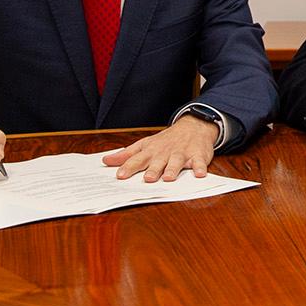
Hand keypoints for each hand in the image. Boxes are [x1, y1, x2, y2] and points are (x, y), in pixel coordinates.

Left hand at [102, 114, 218, 181]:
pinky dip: (200, 167)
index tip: (120, 175)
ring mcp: (182, 153)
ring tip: (168, 177)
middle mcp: (165, 152)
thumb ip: (126, 155)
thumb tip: (106, 161)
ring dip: (173, 169)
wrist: (193, 126)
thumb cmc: (166, 141)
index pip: (138, 159)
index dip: (129, 167)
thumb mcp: (145, 145)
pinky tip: (199, 174)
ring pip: (177, 162)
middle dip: (153, 170)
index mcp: (152, 151)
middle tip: (147, 179)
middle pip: (158, 162)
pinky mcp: (198, 155)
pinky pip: (199, 162)